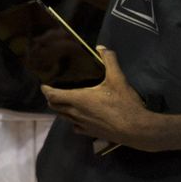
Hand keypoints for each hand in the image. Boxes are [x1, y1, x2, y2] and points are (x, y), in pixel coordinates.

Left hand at [41, 47, 157, 149]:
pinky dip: (73, 120)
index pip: (53, 95)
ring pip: (64, 117)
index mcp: (78, 99)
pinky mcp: (90, 134)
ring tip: (65, 101)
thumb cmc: (124, 104)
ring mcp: (82, 125)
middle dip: (52, 99)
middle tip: (54, 91)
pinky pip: (75, 127)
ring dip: (61, 109)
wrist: (136, 129)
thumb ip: (109, 61)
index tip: (44, 84)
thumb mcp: (118, 79)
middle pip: (55, 107)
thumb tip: (101, 48)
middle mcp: (76, 113)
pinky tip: (80, 117)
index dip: (46, 90)